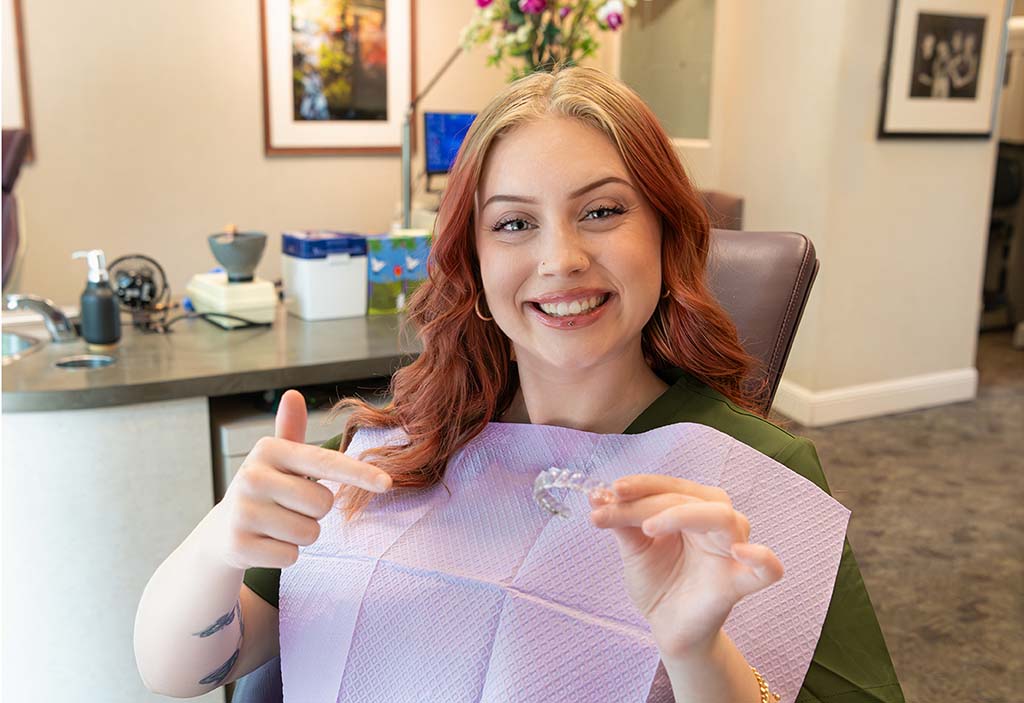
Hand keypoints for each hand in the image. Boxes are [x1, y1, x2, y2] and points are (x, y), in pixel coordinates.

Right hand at [206, 390, 391, 570]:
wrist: (223, 530)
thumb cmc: (266, 489)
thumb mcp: (278, 460)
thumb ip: (292, 430)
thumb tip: (292, 393)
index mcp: (269, 450)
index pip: (326, 462)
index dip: (360, 473)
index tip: (388, 483)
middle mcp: (253, 477)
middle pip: (323, 503)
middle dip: (315, 511)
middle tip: (289, 507)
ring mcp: (244, 512)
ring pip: (309, 533)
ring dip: (301, 534)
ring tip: (277, 525)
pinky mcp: (240, 546)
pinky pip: (291, 557)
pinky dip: (285, 555)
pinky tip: (265, 543)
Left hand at [590, 475, 782, 658]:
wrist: (666, 627)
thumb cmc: (657, 582)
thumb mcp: (633, 549)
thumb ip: (620, 521)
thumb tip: (595, 493)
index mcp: (694, 510)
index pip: (672, 487)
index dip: (642, 484)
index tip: (610, 490)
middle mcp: (717, 523)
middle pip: (690, 498)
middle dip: (648, 501)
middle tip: (613, 507)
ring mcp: (732, 551)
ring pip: (722, 517)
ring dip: (683, 514)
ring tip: (649, 527)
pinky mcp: (739, 583)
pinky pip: (767, 569)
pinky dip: (762, 558)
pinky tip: (742, 551)